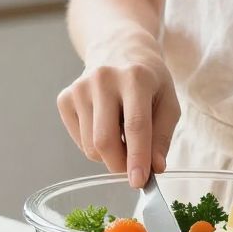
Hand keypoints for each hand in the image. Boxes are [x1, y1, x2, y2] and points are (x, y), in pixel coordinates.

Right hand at [57, 45, 180, 187]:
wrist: (118, 49)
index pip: (135, 126)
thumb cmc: (148, 80)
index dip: (137, 158)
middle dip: (120, 164)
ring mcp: (79, 88)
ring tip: (122, 134)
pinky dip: (94, 145)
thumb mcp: (168, 102)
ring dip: (109, 155)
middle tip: (133, 169)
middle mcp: (103, 79)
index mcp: (135, 77)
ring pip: (90, 146)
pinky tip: (105, 125)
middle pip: (105, 140)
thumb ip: (163, 136)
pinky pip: (79, 140)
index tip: (139, 182)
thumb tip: (155, 168)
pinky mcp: (64, 98)